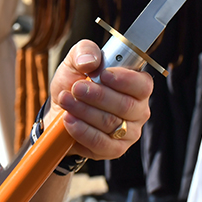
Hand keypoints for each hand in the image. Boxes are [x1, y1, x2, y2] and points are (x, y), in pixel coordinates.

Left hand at [46, 40, 152, 159]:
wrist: (59, 110)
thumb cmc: (74, 82)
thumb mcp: (75, 61)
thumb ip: (85, 51)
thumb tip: (90, 61)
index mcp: (136, 85)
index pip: (142, 85)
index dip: (125, 80)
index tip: (104, 74)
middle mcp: (138, 110)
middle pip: (125, 105)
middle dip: (97, 95)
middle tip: (76, 88)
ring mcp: (128, 132)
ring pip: (110, 123)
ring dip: (84, 111)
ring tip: (66, 100)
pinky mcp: (114, 150)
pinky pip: (101, 143)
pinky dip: (82, 130)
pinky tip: (68, 120)